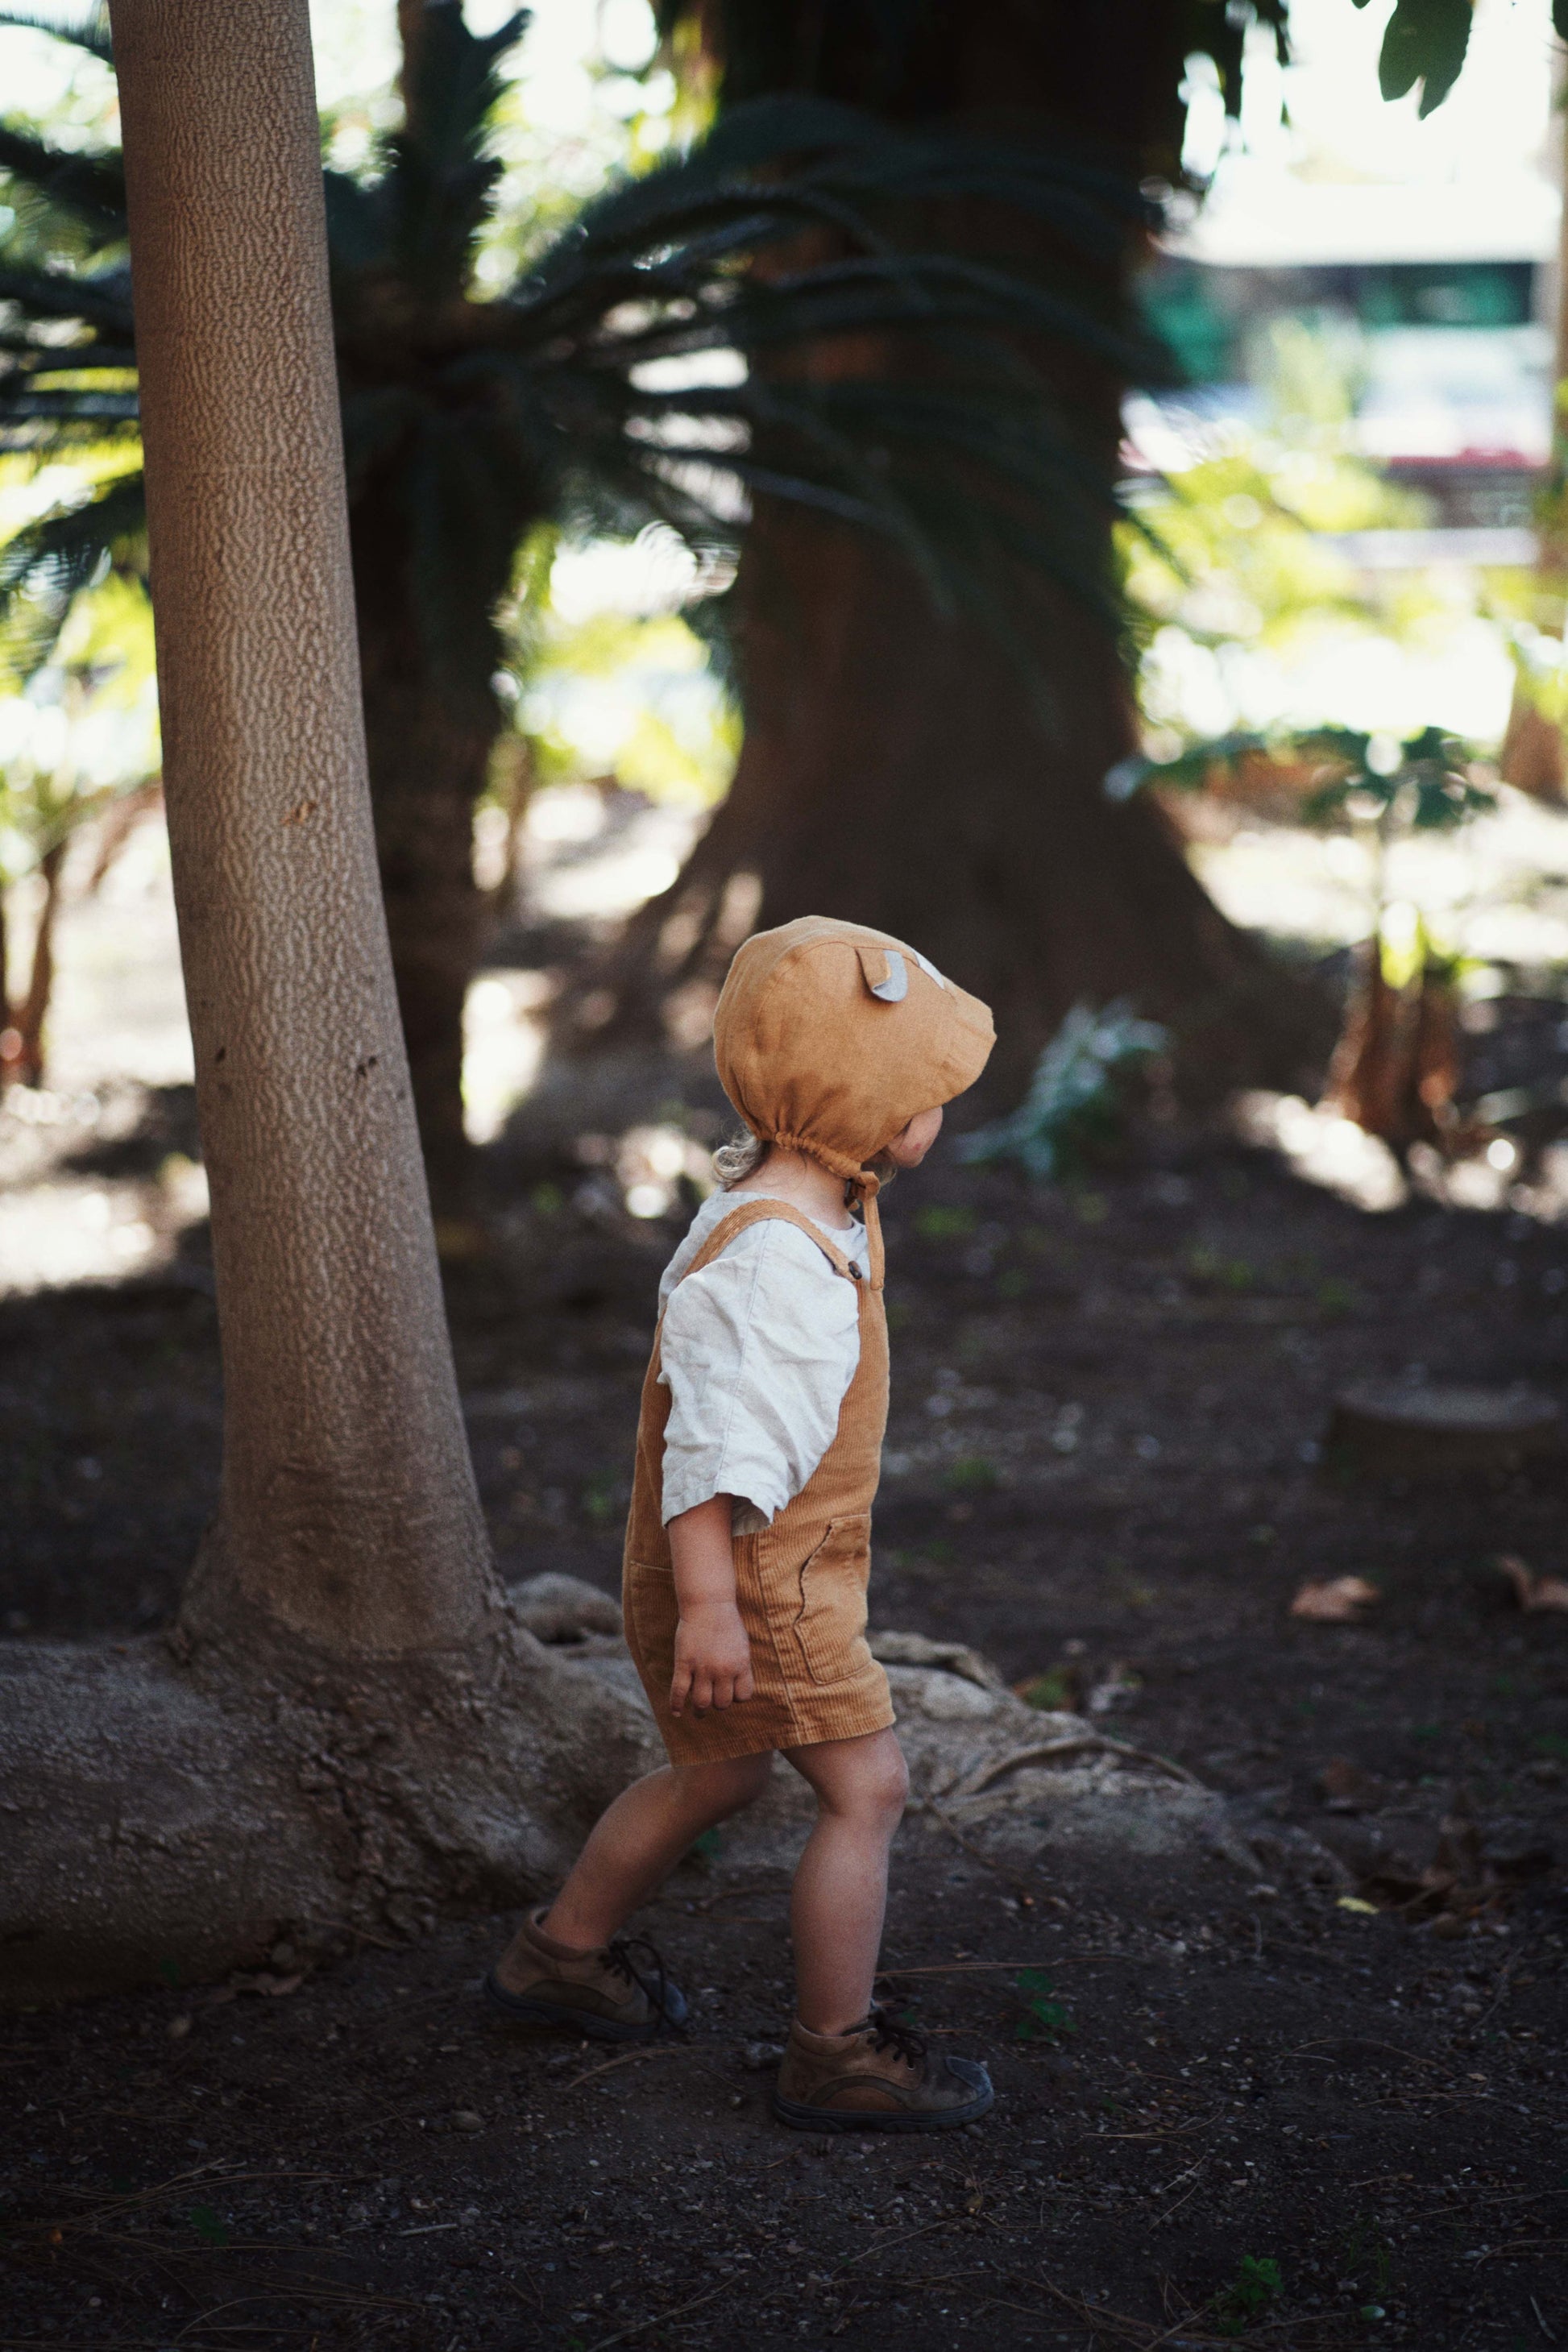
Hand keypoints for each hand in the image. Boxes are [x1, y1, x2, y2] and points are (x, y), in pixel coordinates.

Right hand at [670, 1600, 753, 1716]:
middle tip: (713, 1700)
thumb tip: (735, 1689)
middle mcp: (723, 1669)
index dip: (736, 1697)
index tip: (731, 1692)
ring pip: (702, 1702)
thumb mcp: (742, 1646)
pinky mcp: (684, 1663)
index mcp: (741, 1665)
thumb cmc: (727, 1624)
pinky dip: (676, 1704)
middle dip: (718, 1703)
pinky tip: (676, 1712)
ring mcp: (703, 1668)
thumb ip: (740, 1667)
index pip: (743, 1697)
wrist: (708, 1604)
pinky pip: (679, 1691)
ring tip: (699, 1713)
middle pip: (722, 1703)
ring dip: (700, 1710)